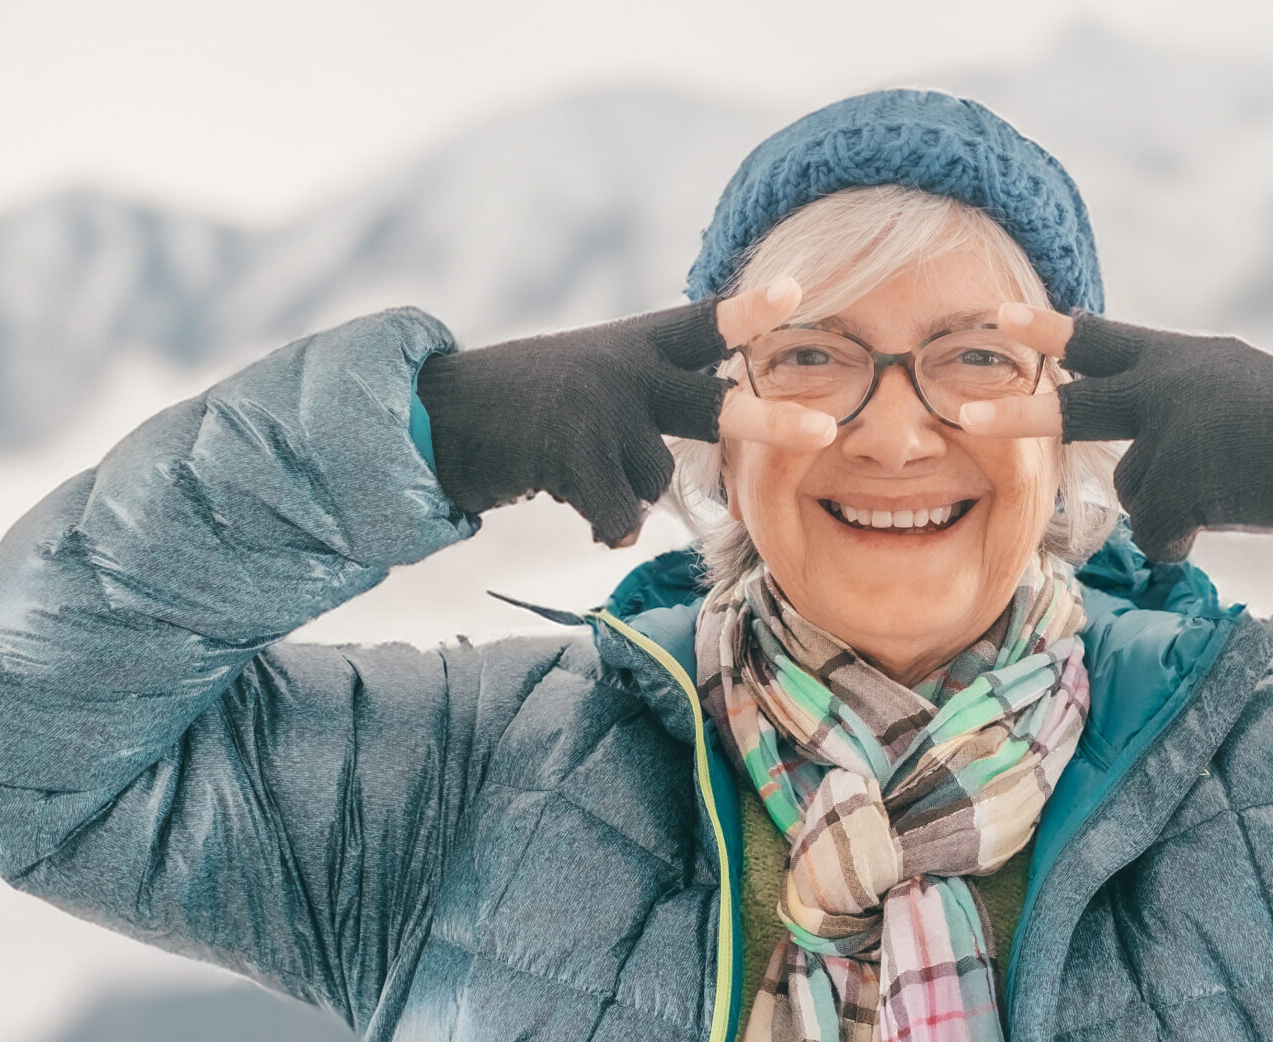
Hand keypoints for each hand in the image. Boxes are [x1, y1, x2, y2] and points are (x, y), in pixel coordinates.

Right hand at [417, 279, 833, 546]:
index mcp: (638, 344)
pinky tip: (571, 497)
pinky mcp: (572, 452)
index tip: (797, 290)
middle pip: (714, 408)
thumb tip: (717, 431)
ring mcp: (600, 411)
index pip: (704, 325)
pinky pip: (619, 513)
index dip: (750, 310)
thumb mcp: (598, 373)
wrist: (447, 416)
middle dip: (769, 422)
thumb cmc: (534, 402)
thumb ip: (655, 390)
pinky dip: (603, 521)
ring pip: (654, 480)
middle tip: (824, 430)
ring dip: (622, 489)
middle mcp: (626, 371)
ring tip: (577, 465)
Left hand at [959, 303, 1272, 561]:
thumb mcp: (1234, 385)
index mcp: (1181, 357)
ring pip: (1135, 489)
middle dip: (1019, 413)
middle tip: (967, 412)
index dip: (1049, 331)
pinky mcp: (1182, 481)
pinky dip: (1183, 540)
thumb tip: (1131, 436)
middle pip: (1077, 406)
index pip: (1102, 338)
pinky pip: (1156, 531)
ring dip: (1170, 506)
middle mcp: (1168, 387)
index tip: (998, 317)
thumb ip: (1176, 395)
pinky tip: (1222, 520)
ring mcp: (1172, 433)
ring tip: (1227, 490)